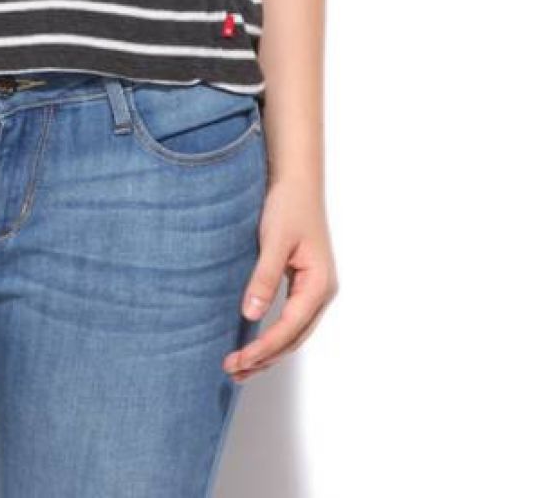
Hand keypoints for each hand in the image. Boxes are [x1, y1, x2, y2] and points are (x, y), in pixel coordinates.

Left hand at [224, 175, 338, 382]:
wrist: (297, 181)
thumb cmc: (288, 205)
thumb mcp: (275, 240)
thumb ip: (264, 277)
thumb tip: (250, 315)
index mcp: (319, 285)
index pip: (290, 328)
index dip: (264, 348)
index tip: (240, 361)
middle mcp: (320, 292)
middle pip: (293, 337)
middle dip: (265, 358)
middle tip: (232, 372)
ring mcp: (313, 289)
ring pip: (292, 332)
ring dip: (268, 352)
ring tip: (240, 368)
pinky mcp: (302, 283)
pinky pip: (289, 319)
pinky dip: (272, 335)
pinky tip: (254, 343)